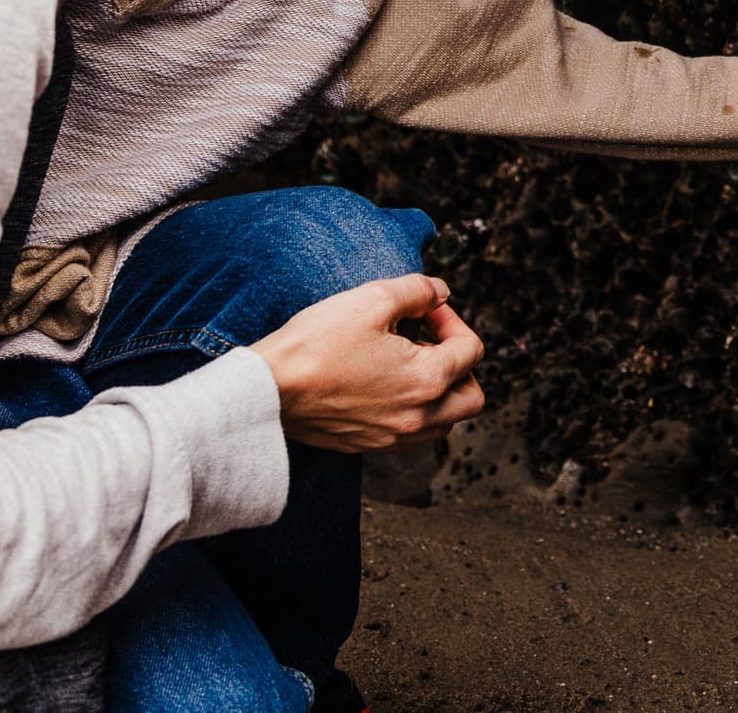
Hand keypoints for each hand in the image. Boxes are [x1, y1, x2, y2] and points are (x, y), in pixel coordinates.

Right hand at [248, 274, 485, 452]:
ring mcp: (393, 437)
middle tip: (432, 340)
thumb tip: (440, 292)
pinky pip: (411, 434)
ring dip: (441, 391)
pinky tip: (386, 384)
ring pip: (444, 421)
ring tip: (411, 362)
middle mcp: (418, 417)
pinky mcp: (368, 445)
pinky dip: (413, 410)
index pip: (471, 351)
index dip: (451, 319)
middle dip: (461, 364)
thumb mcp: (373, 299)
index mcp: (428, 381)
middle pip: (471, 398)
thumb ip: (418, 291)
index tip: (425, 308)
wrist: (266, 390)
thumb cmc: (316, 344)